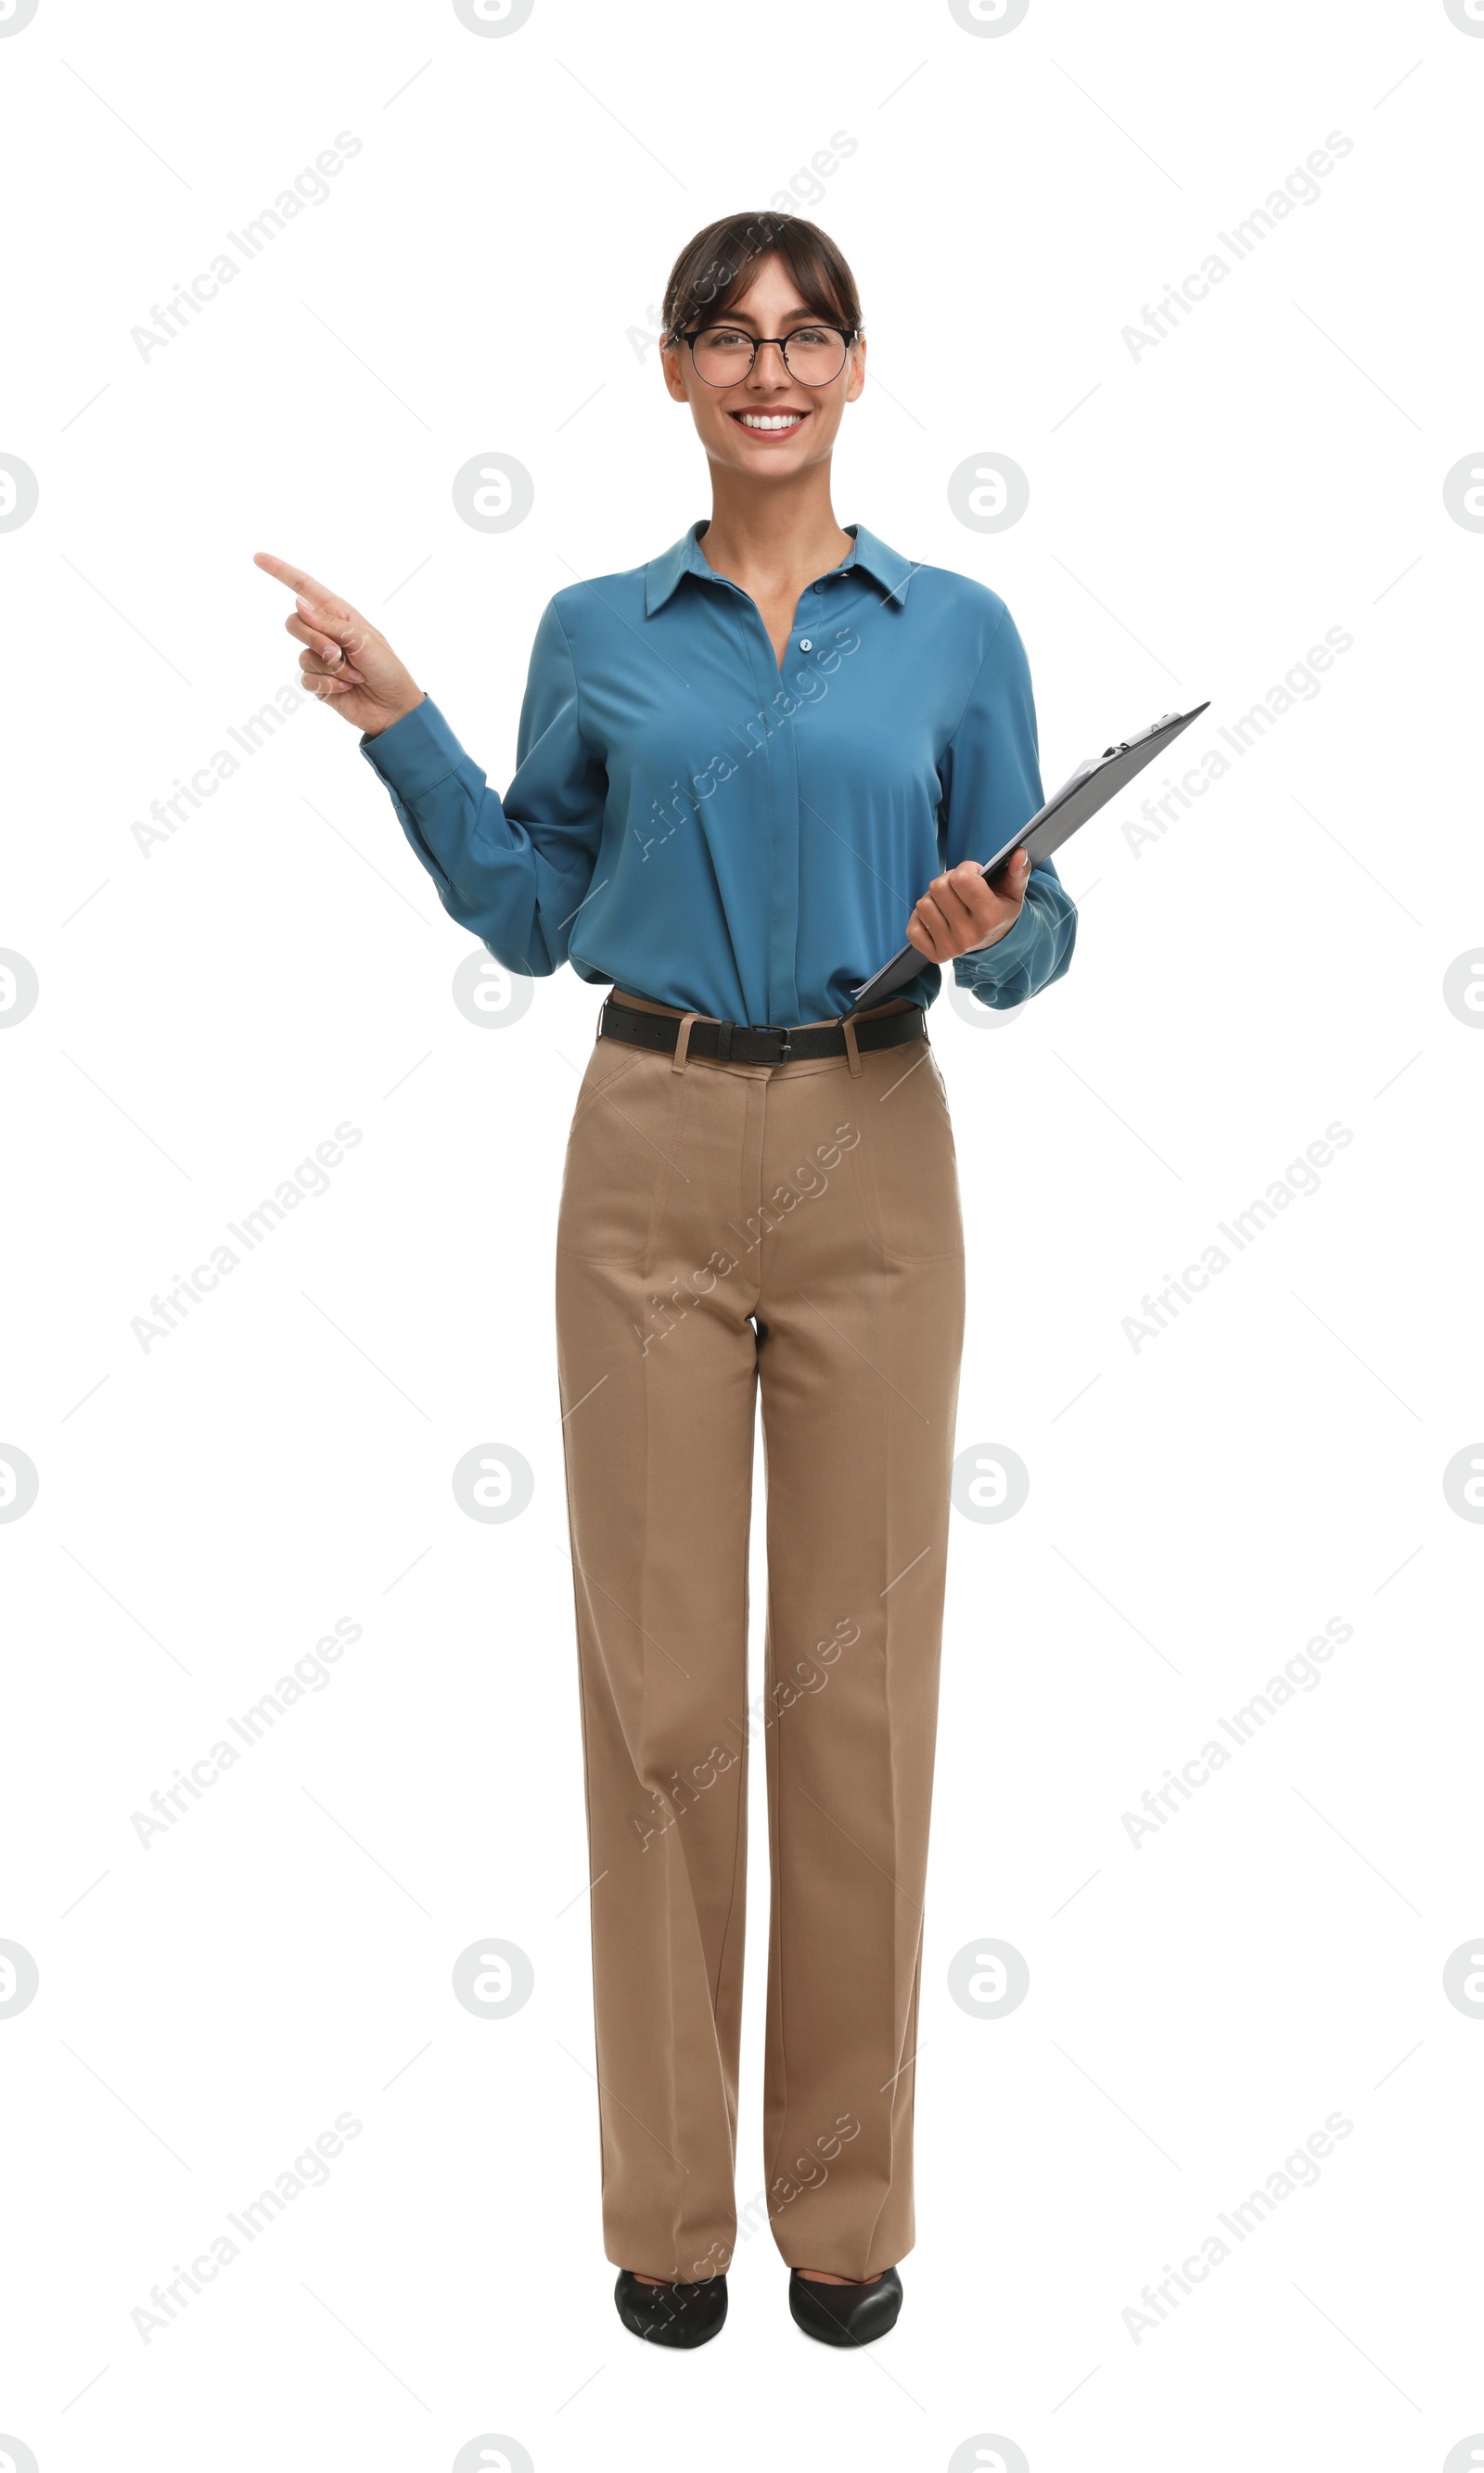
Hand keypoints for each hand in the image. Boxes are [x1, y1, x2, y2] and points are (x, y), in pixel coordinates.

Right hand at [253, 551, 423, 735]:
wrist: (394, 708)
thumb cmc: (387, 668)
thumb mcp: (361, 639)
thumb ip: (327, 622)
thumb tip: (298, 603)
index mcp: (339, 613)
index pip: (304, 586)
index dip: (281, 571)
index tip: (258, 557)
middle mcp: (327, 632)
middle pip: (295, 623)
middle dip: (313, 639)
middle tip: (337, 653)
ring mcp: (321, 658)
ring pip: (302, 654)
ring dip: (330, 667)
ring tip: (354, 675)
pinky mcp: (319, 681)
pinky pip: (306, 678)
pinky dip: (326, 683)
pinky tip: (345, 688)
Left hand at [904, 849, 1030, 962]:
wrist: (996, 943)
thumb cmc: (1000, 909)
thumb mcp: (1013, 891)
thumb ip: (1017, 871)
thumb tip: (1019, 853)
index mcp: (990, 917)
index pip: (961, 879)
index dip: (966, 869)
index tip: (974, 875)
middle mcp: (969, 935)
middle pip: (938, 887)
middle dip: (948, 880)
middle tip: (959, 888)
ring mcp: (951, 947)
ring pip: (923, 905)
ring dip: (933, 899)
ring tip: (949, 902)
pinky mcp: (936, 955)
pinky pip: (912, 928)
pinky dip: (921, 919)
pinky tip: (937, 918)